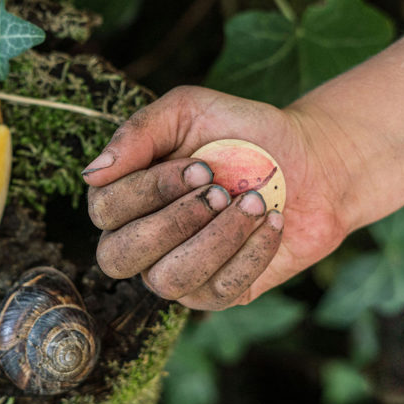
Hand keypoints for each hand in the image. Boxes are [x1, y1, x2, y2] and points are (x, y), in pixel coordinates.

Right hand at [83, 86, 350, 309]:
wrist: (310, 161)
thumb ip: (137, 133)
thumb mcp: (188, 111)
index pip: (104, 210)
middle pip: (117, 257)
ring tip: (254, 205)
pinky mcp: (216, 293)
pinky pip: (217, 292)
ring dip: (216, 240)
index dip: (150, 191)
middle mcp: (139, 240)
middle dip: (174, 223)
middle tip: (221, 190)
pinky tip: (272, 222)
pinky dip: (251, 254)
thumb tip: (92, 172)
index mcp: (123, 196)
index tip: (200, 165)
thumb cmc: (240, 132)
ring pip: (167, 280)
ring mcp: (174, 271)